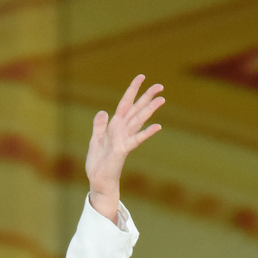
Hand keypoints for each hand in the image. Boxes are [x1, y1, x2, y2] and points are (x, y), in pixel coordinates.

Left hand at [86, 74, 163, 223]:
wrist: (98, 181)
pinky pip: (136, 139)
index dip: (132, 90)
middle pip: (136, 109)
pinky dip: (146, 132)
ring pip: (138, 120)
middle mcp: (122, 130)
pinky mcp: (123, 150)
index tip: (142, 77)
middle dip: (147, 97)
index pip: (125, 103)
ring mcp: (124, 139)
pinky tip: (158, 126)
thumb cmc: (98, 163)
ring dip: (149, 110)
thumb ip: (99, 125)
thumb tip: (103, 111)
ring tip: (162, 99)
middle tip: (160, 86)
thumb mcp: (95, 140)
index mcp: (114, 126)